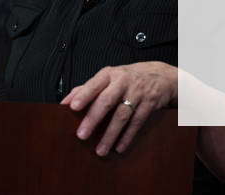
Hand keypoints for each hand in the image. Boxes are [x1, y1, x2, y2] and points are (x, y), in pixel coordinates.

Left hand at [60, 61, 176, 156]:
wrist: (160, 75)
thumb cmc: (127, 78)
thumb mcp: (109, 77)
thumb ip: (87, 88)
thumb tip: (64, 103)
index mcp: (109, 74)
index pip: (94, 84)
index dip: (84, 95)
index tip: (72, 107)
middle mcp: (123, 82)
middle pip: (107, 100)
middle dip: (93, 118)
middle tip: (81, 135)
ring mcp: (137, 93)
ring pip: (122, 115)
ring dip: (110, 134)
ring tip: (100, 150)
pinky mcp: (149, 104)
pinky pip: (137, 123)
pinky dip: (127, 137)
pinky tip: (119, 148)